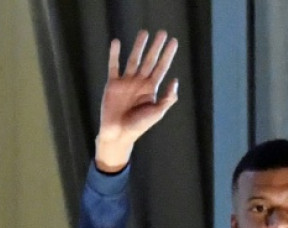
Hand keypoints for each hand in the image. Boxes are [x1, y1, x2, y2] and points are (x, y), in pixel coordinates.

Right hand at [95, 29, 178, 171]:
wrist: (119, 134)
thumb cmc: (139, 126)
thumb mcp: (157, 113)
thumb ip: (167, 98)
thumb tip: (175, 81)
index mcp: (152, 89)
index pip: (162, 67)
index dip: (168, 55)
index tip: (174, 42)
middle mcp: (140, 82)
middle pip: (150, 60)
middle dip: (156, 47)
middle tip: (162, 32)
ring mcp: (126, 82)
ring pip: (133, 59)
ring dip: (139, 46)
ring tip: (144, 32)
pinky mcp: (112, 84)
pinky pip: (113, 66)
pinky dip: (114, 55)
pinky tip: (117, 42)